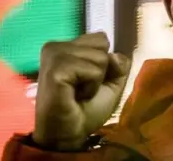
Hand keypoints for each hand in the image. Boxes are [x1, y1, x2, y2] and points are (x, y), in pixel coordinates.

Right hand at [32, 33, 130, 150]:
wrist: (68, 135)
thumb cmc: (86, 109)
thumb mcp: (110, 82)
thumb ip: (118, 63)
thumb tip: (114, 54)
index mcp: (66, 46)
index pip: (100, 38)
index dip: (104, 62)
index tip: (87, 80)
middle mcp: (56, 46)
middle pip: (102, 44)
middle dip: (100, 70)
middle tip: (81, 88)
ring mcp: (54, 56)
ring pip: (100, 57)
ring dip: (95, 81)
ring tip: (77, 92)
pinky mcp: (56, 70)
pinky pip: (92, 71)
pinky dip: (91, 87)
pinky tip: (74, 96)